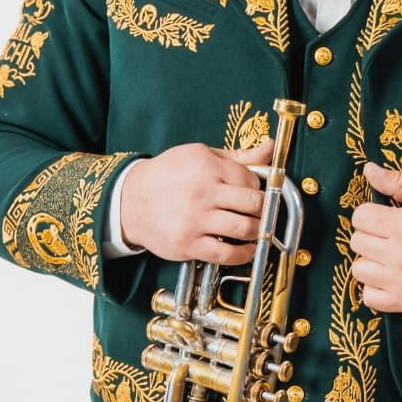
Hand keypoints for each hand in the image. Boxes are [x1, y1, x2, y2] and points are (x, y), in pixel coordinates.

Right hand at [120, 138, 274, 263]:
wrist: (130, 200)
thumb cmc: (168, 175)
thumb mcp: (200, 155)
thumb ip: (238, 156)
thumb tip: (271, 148)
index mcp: (207, 167)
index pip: (250, 179)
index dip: (258, 187)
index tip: (256, 192)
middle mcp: (203, 192)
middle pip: (253, 203)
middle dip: (264, 209)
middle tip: (263, 212)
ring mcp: (195, 220)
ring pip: (245, 228)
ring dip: (259, 231)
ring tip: (258, 229)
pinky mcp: (188, 244)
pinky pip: (226, 253)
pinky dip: (244, 254)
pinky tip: (247, 249)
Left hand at [350, 162, 401, 313]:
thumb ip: (398, 182)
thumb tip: (368, 169)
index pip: (360, 217)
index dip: (370, 214)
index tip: (384, 218)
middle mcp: (401, 254)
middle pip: (357, 242)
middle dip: (370, 236)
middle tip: (390, 237)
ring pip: (359, 269)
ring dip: (371, 262)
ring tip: (390, 257)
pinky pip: (369, 297)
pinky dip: (376, 288)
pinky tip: (391, 278)